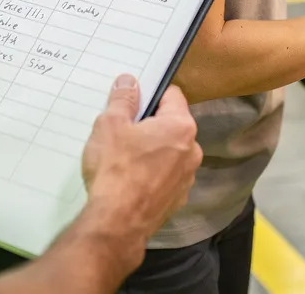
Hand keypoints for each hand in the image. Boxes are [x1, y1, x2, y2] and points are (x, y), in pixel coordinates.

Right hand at [81, 76, 202, 245]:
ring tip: (125, 158)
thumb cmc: (115, 169)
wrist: (117, 223)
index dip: (151, 95)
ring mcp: (188, 177)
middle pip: (172, 124)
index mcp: (181, 126)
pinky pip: (167, 175)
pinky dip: (153, 173)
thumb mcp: (111, 125)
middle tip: (123, 132)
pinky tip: (132, 180)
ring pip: (171, 151)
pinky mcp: (178, 198)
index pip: (172, 95)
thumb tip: (129, 81)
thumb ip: (123, 99)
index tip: (132, 103)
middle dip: (151, 124)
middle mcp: (193, 150)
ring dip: (153, 150)